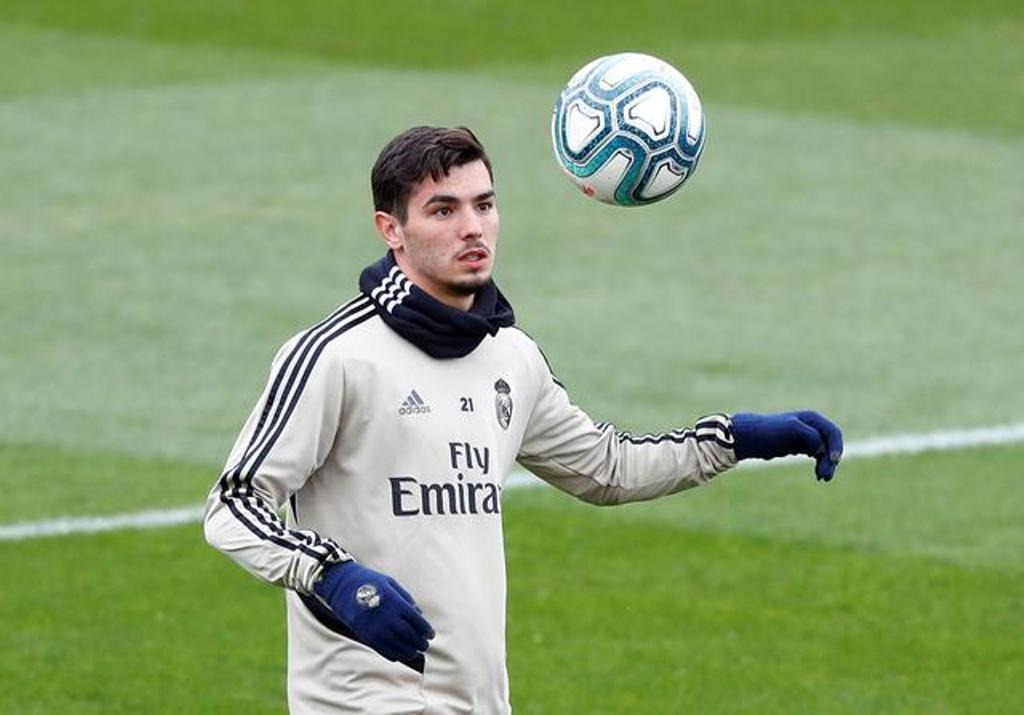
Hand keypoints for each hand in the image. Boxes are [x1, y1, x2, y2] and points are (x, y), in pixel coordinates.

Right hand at [314, 561, 434, 661]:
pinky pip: (382, 650)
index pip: (416, 621)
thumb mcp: (391, 583)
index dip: (426, 630)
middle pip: (408, 635)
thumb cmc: (369, 582)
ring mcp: (375, 629)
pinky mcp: (365, 636)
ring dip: (409, 651)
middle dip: (419, 643)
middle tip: (424, 645)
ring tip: (415, 651)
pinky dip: (394, 654)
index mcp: (394, 602)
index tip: (430, 634)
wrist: (342, 586)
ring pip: (397, 646)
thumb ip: (406, 598)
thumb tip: (418, 614)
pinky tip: (400, 654)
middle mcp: (386, 618)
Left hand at [731, 410, 843, 480]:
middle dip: (831, 460)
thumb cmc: (770, 431)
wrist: (751, 438)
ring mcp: (807, 437)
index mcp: (812, 419)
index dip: (836, 447)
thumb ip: (810, 435)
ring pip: (826, 452)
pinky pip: (818, 456)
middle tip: (826, 477)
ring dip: (827, 465)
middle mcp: (812, 426)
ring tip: (822, 478)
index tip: (834, 461)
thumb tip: (821, 448)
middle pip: (831, 444)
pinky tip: (818, 476)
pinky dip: (820, 465)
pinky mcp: (801, 446)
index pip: (832, 432)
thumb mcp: (791, 430)